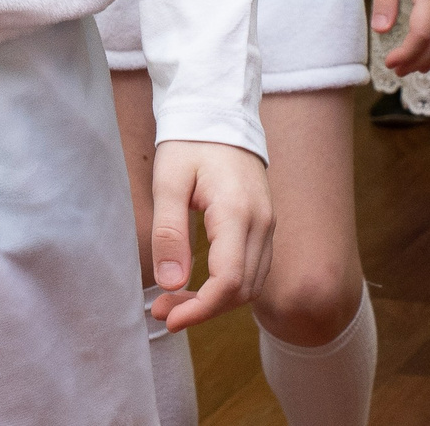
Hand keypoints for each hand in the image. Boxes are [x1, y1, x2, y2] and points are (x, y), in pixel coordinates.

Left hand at [148, 139, 272, 332]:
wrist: (218, 112)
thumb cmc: (190, 143)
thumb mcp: (168, 182)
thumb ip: (169, 233)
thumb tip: (171, 284)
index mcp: (238, 212)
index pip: (229, 281)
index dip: (200, 310)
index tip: (167, 318)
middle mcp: (261, 222)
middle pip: (243, 290)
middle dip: (203, 310)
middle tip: (162, 310)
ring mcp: (267, 223)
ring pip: (252, 284)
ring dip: (216, 301)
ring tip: (175, 301)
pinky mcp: (263, 224)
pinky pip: (254, 269)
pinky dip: (228, 286)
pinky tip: (198, 285)